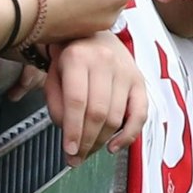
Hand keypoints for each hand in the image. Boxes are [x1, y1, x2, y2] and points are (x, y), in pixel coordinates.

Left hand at [45, 32, 148, 163]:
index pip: (77, 101)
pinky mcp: (139, 80)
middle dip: (87, 142)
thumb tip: (70, 134)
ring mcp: (126, 71)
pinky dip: (129, 135)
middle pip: (98, 112)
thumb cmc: (70, 57)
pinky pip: (140, 114)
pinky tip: (115, 146)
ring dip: (102, 141)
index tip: (69, 151)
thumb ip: (56, 103)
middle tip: (76, 159)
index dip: (73, 130)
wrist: (93, 33)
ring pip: (116, 116)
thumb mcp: (52, 74)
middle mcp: (105, 61)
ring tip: (89, 152)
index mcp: (78, 57)